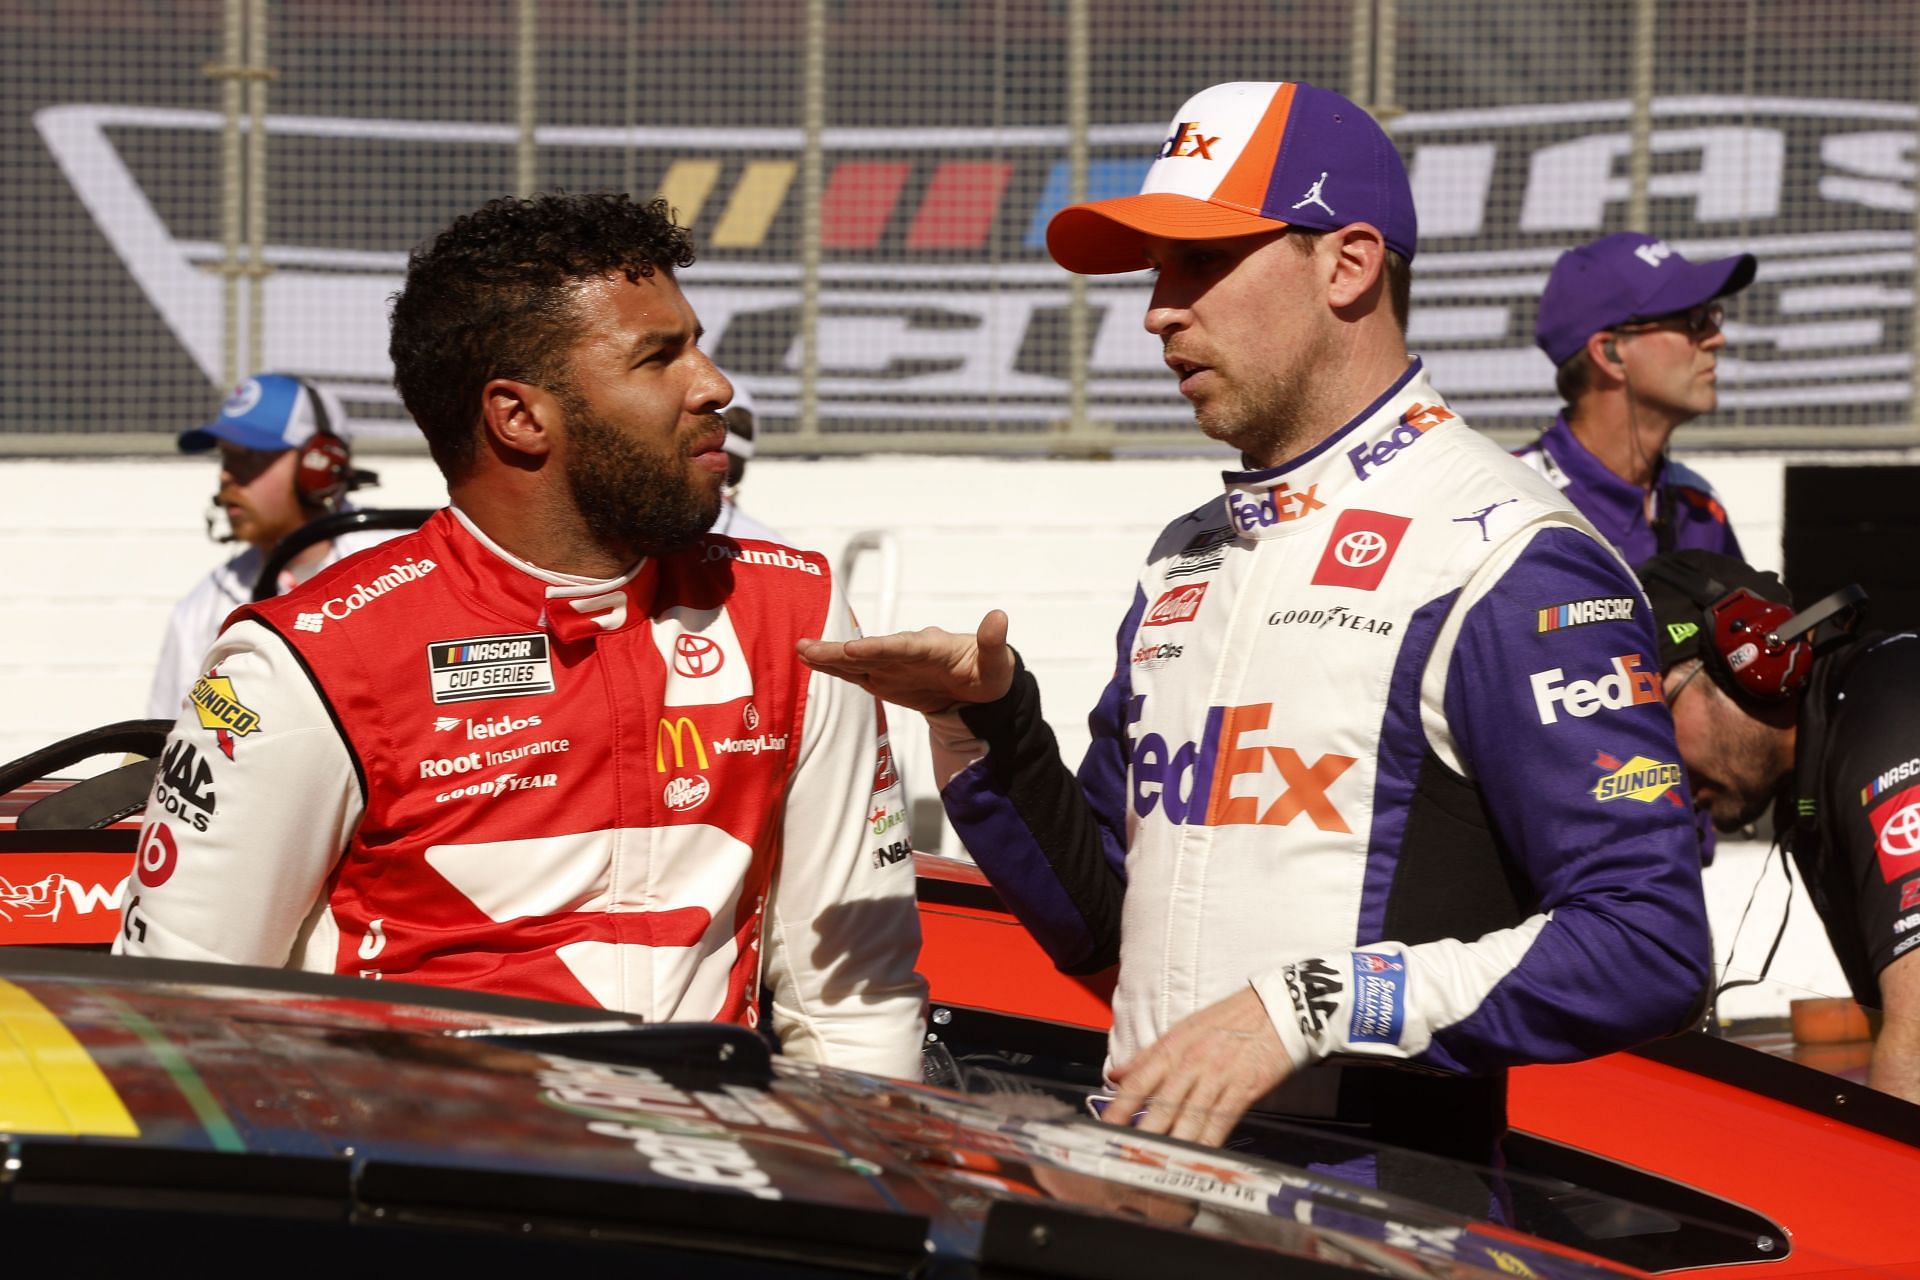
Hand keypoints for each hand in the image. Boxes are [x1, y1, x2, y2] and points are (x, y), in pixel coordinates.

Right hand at [796, 610, 1014, 714]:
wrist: (976, 686)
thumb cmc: (988, 672)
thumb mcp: (997, 663)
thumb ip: (993, 643)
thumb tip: (1000, 616)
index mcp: (932, 646)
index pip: (902, 647)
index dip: (879, 649)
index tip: (855, 650)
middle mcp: (905, 651)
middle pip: (870, 651)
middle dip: (840, 651)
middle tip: (809, 647)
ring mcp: (891, 664)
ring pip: (856, 662)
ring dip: (829, 657)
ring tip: (800, 650)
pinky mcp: (883, 677)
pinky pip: (855, 673)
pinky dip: (833, 668)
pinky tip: (808, 662)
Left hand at [1105, 987, 1294, 1146]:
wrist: (1279, 1008)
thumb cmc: (1230, 1019)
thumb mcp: (1184, 1029)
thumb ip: (1148, 1055)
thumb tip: (1115, 1074)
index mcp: (1173, 1046)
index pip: (1138, 1081)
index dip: (1118, 1108)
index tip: (1103, 1129)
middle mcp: (1191, 1063)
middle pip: (1160, 1104)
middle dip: (1141, 1133)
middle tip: (1126, 1155)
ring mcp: (1217, 1077)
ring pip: (1188, 1117)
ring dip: (1171, 1144)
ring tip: (1154, 1165)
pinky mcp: (1243, 1089)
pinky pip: (1220, 1121)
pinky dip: (1207, 1143)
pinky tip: (1196, 1159)